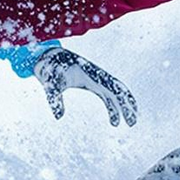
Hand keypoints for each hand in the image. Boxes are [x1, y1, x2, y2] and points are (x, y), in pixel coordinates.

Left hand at [11, 45, 137, 124]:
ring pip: (116, 93)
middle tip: (132, 123)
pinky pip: (107, 95)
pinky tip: (114, 120)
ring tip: (128, 123)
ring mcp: (96, 79)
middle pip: (119, 90)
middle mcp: (98, 76)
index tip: (126, 116)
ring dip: (123, 107)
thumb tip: (58, 117)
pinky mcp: (92, 83)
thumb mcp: (50, 83)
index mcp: (92, 74)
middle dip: (128, 105)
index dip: (122, 101)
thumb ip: (54, 98)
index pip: (113, 87)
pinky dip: (113, 106)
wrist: (47, 56)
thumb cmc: (50, 68)